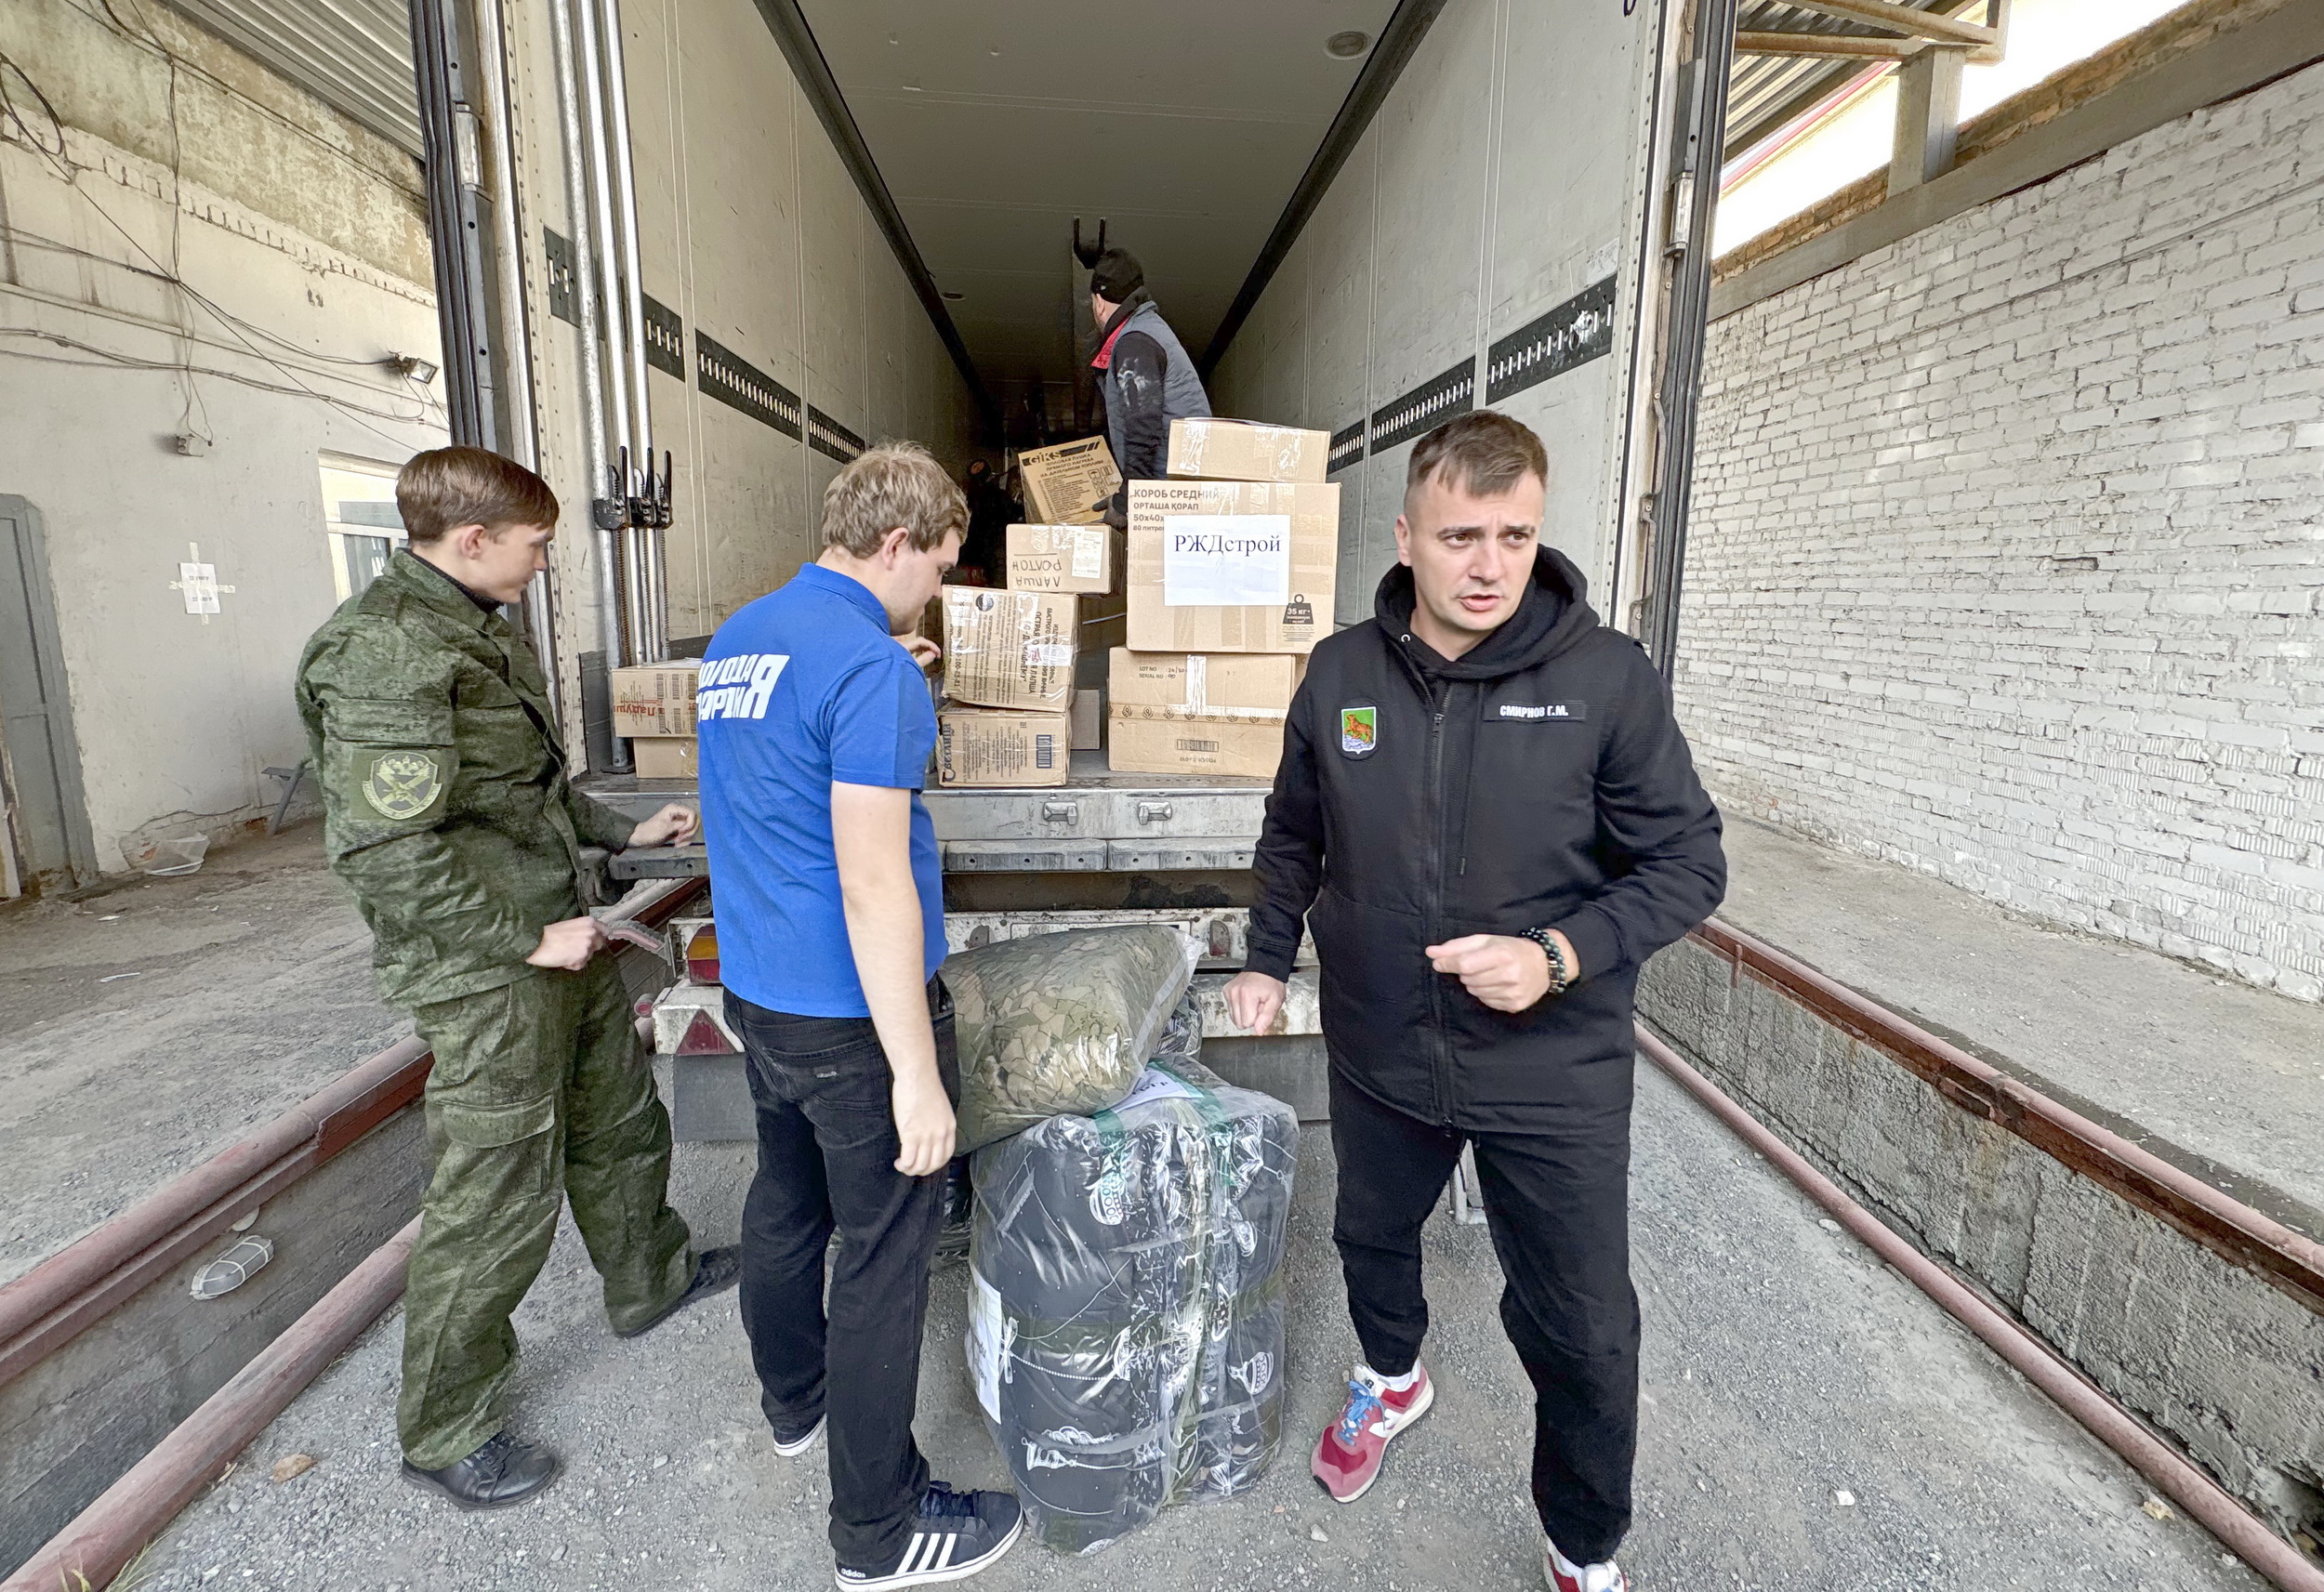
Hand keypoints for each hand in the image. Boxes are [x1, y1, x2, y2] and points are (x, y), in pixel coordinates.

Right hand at [526, 915, 607, 970]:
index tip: (596, 940)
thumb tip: (595, 935)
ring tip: (565, 953)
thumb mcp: (570, 925)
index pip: (606, 930)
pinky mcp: (582, 957)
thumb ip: (584, 929)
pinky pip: (581, 965)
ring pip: (589, 956)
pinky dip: (572, 964)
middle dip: (589, 948)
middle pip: (599, 944)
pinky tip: (563, 959)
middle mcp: (591, 932)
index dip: (600, 936)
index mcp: (589, 922)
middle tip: (573, 947)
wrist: (536, 942)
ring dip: (579, 957)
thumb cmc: (549, 934)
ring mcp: (587, 945)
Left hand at [627, 802, 698, 847]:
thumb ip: (679, 825)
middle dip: (689, 832)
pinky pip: (687, 835)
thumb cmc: (649, 831)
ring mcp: (679, 823)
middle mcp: (678, 815)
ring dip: (687, 838)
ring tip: (677, 842)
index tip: (682, 831)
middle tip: (681, 838)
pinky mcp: (678, 831)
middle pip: (694, 822)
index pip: (692, 814)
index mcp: (674, 809)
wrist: (641, 839)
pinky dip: (685, 841)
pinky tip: (678, 844)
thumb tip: (689, 825)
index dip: (690, 824)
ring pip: (692, 830)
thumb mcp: (664, 828)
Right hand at [892, 1071, 956, 1176]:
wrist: (917, 1075)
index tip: (926, 1164)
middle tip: (912, 1168)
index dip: (935, 1164)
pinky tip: (898, 1162)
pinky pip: (908, 1160)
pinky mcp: (911, 1134)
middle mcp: (941, 1134)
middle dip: (922, 1171)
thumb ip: (938, 1123)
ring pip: (920, 1165)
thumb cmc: (925, 1086)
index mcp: (949, 1127)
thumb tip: (929, 1133)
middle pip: (934, 1164)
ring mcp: (926, 1136)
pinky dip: (903, 1165)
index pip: (947, 1155)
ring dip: (910, 1170)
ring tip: (903, 1166)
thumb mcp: (941, 1108)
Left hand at [898, 633, 940, 670]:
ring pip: (914, 645)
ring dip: (924, 649)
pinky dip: (918, 652)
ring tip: (931, 656)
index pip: (920, 641)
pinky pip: (910, 649)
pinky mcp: (897, 654)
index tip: (938, 654)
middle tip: (937, 655)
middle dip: (929, 647)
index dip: (931, 645)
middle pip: (918, 642)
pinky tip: (922, 657)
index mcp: (903, 647)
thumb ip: (923, 660)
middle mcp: (900, 645)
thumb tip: (933, 654)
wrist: (882, 680)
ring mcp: (898, 649)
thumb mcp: (911, 667)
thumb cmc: (895, 674)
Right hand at [1223, 970, 1286, 1034]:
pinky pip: (1230, 1009)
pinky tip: (1246, 999)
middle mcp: (1235, 993)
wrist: (1265, 967)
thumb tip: (1259, 1032)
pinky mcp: (1226, 991)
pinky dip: (1238, 1007)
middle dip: (1249, 1017)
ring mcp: (1229, 992)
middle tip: (1258, 1005)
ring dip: (1243, 1013)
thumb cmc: (1271, 982)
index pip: (1247, 1023)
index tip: (1262, 1008)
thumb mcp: (1276, 1000)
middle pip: (1238, 1022)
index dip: (1257, 1019)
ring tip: (1252, 1002)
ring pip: (1233, 1017)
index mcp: (1247, 995)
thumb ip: (1267, 1017)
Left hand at [1425, 931, 1576, 1013]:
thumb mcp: (1485, 940)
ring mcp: (1513, 992)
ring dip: (1475, 983)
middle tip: (1480, 965)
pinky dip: (1486, 993)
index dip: (1448, 964)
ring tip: (1490, 974)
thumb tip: (1430, 953)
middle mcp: (1509, 974)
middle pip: (1468, 979)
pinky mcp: (1515, 1005)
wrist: (1544, 964)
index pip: (1465, 964)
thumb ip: (1456, 947)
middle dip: (1466, 972)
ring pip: (1475, 991)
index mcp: (1502, 954)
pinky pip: (1486, 1001)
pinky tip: (1498, 984)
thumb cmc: (1511, 948)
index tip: (1438, 963)